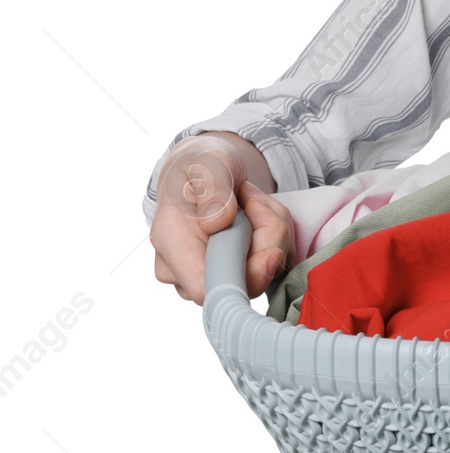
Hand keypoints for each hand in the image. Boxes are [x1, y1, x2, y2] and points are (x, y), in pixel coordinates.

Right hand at [150, 132, 291, 303]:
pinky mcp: (232, 275)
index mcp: (171, 241)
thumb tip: (217, 222)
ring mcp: (207, 276)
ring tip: (255, 203)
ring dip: (273, 238)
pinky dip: (276, 243)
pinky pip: (268, 271)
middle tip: (259, 203)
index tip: (265, 242)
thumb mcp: (209, 162)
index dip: (243, 275)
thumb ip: (213, 188)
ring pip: (260, 276)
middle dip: (268, 242)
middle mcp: (183, 269)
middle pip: (243, 283)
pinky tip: (261, 219)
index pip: (205, 289)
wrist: (206, 172)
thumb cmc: (202, 165)